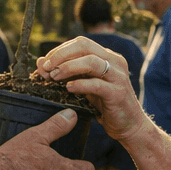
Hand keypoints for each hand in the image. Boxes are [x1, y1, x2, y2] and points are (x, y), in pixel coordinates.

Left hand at [35, 38, 154, 144]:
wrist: (129, 126)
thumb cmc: (105, 105)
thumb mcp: (84, 87)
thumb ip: (66, 74)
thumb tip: (41, 63)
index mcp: (107, 56)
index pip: (80, 43)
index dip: (60, 50)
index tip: (46, 62)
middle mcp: (114, 62)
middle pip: (84, 46)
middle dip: (61, 55)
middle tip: (47, 68)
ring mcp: (118, 76)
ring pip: (91, 61)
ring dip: (68, 67)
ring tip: (54, 77)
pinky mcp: (118, 93)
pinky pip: (96, 84)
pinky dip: (79, 84)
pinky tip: (68, 88)